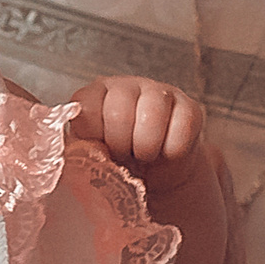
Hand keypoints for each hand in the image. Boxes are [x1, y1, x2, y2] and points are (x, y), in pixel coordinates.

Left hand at [69, 76, 206, 184]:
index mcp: (94, 95)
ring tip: (144, 155)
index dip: (94, 137)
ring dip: (146, 146)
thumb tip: (74, 153)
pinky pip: (183, 124)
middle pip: (118, 110)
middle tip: (123, 155)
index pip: (86, 107)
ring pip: (152, 112)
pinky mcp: (189, 107)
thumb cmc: (118, 164)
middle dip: (120, 144)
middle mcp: (125, 86)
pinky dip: (173, 149)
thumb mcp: (92, 157)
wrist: (155, 177)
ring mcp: (159, 92)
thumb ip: (79, 149)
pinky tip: (166, 153)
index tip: (100, 148)